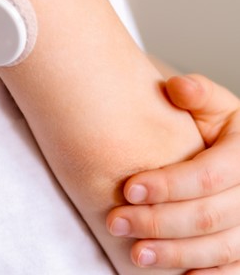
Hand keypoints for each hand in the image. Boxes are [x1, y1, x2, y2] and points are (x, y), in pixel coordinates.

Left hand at [107, 74, 239, 272]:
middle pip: (211, 215)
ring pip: (222, 247)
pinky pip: (237, 270)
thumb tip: (178, 87)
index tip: (128, 189)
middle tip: (115, 222)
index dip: (168, 185)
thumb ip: (197, 94)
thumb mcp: (212, 106)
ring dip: (176, 253)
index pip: (209, 175)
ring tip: (135, 254)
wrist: (225, 152)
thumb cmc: (210, 128)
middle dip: (159, 221)